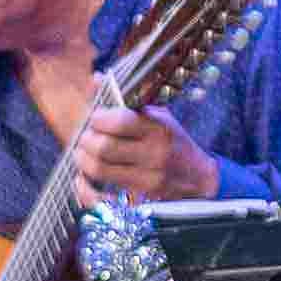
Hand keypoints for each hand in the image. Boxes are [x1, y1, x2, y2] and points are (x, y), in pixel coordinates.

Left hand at [74, 103, 220, 204]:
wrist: (199, 179)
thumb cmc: (174, 143)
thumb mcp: (158, 117)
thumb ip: (126, 99)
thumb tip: (96, 78)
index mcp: (158, 130)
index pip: (119, 120)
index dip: (98, 117)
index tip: (95, 118)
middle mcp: (154, 155)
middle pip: (103, 146)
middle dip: (86, 139)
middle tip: (86, 136)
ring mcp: (147, 181)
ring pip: (98, 170)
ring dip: (82, 159)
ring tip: (82, 153)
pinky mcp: (140, 202)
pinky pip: (102, 199)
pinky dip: (84, 189)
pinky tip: (81, 180)